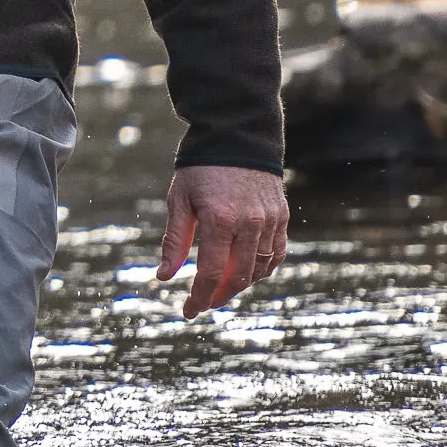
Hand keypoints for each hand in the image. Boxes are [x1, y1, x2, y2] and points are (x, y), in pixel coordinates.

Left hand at [158, 165, 288, 317]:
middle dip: (219, 296)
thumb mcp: (179, 200)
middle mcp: (249, 223)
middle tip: (204, 303)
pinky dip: (264, 269)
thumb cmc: (200, 168)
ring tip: (222, 289)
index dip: (200, 297)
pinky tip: (248, 273)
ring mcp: (269, 220)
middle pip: (238, 277)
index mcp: (219, 219)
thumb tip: (164, 277)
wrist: (237, 135)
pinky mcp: (282, 216)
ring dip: (241, 285)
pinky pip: (276, 254)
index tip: (189, 311)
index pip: (212, 273)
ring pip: (260, 269)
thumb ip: (174, 241)